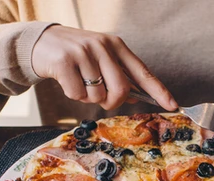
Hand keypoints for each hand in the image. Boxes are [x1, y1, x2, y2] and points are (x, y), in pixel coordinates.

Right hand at [32, 25, 177, 110]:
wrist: (40, 42)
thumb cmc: (76, 55)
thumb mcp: (101, 58)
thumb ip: (118, 75)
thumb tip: (133, 98)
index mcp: (116, 46)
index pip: (143, 72)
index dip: (159, 91)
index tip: (173, 105)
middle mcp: (103, 46)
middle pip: (122, 90)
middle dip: (112, 102)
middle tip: (101, 97)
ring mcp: (83, 52)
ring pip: (98, 96)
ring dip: (88, 97)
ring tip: (79, 81)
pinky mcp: (64, 61)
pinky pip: (77, 95)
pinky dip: (73, 95)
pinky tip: (67, 80)